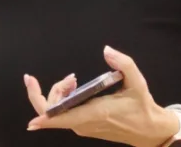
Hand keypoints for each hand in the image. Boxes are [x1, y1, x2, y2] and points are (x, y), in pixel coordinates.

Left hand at [24, 45, 179, 146]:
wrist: (149, 130)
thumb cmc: (142, 106)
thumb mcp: (137, 83)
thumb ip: (123, 64)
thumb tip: (107, 50)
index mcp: (94, 114)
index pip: (61, 119)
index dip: (44, 117)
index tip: (32, 119)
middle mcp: (84, 123)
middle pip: (52, 112)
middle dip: (53, 90)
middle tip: (70, 77)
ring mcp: (82, 126)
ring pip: (57, 112)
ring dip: (59, 92)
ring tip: (73, 79)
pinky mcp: (83, 126)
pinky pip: (63, 114)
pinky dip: (63, 98)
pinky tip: (74, 87)